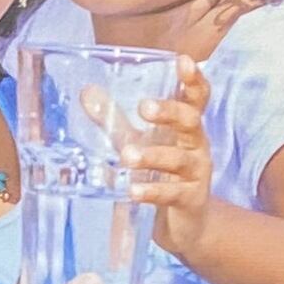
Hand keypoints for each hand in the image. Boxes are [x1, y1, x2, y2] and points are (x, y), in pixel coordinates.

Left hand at [128, 61, 216, 254]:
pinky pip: (172, 193)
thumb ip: (114, 119)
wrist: (181, 223)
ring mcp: (195, 174)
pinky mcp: (189, 200)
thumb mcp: (137, 141)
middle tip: (143, 107)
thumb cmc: (161, 172)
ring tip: (127, 157)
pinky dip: (152, 191)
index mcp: (186, 126)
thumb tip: (86, 91)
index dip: (193, 79)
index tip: (184, 60)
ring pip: (178, 159)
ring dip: (152, 156)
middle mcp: (196, 145)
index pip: (196, 97)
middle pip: (191, 121)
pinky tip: (133, 191)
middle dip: (169, 112)